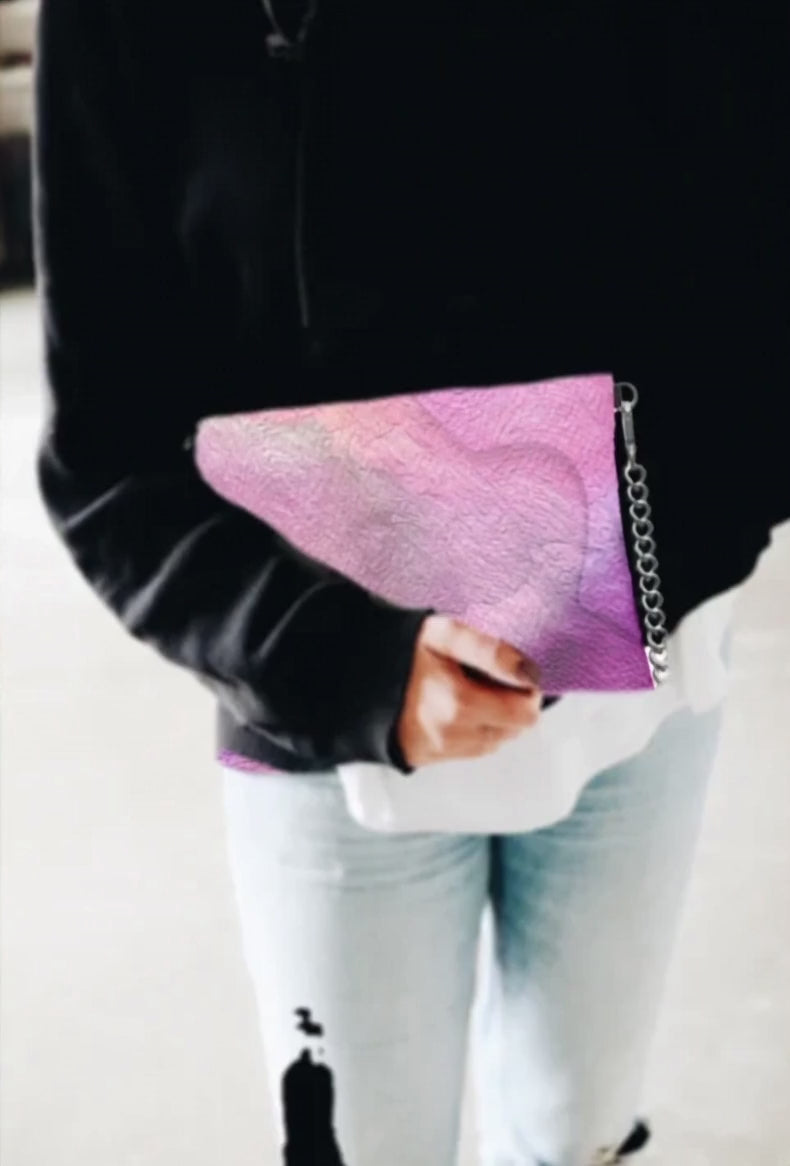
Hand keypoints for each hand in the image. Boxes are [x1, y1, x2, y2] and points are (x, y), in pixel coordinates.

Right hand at [395, 614, 542, 767]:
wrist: (357, 678)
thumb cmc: (403, 650)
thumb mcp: (445, 634)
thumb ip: (491, 650)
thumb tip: (531, 674)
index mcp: (459, 704)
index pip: (526, 712)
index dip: (526, 687)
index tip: (508, 670)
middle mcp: (453, 734)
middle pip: (516, 728)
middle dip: (512, 703)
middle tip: (486, 678)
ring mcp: (443, 751)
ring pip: (498, 739)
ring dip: (496, 718)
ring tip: (468, 690)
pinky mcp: (432, 759)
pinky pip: (475, 749)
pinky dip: (476, 729)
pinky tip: (457, 708)